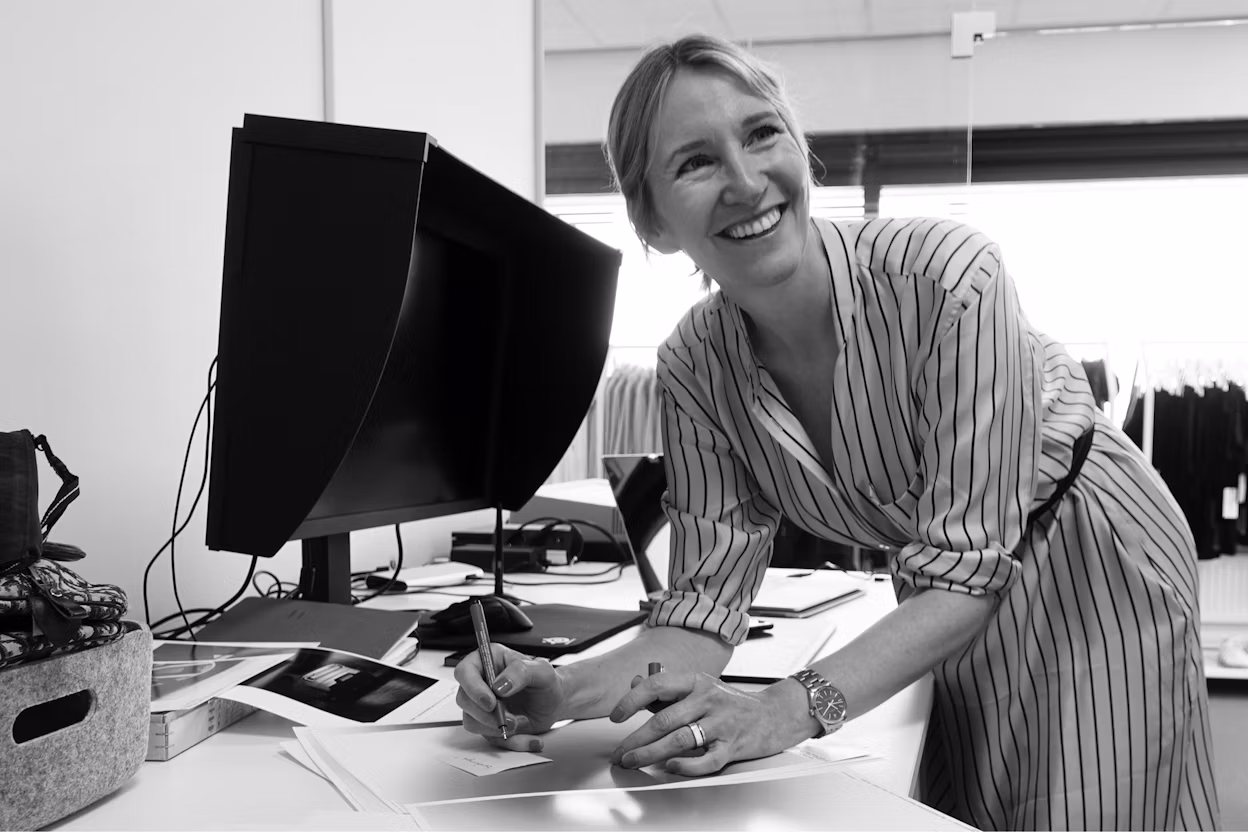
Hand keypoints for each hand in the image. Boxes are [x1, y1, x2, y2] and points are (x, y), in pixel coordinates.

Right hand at [453, 643, 565, 752]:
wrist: (555, 703)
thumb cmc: (546, 682)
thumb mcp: (541, 670)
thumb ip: (521, 672)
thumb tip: (499, 685)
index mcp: (488, 660)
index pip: (465, 671)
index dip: (473, 688)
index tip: (490, 702)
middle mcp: (481, 683)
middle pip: (464, 700)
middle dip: (486, 714)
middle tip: (508, 718)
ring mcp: (482, 706)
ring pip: (472, 722)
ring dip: (497, 728)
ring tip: (521, 723)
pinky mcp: (488, 725)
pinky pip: (490, 738)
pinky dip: (511, 742)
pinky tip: (529, 738)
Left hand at [607, 671, 813, 775]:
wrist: (774, 715)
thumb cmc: (732, 703)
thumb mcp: (700, 689)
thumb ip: (667, 691)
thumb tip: (634, 685)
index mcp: (697, 682)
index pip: (658, 685)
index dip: (633, 700)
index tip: (616, 715)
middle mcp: (709, 699)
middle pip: (665, 719)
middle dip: (636, 738)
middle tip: (620, 752)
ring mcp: (722, 723)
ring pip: (680, 739)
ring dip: (651, 753)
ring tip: (633, 761)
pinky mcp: (734, 746)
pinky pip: (707, 759)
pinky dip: (687, 765)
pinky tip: (670, 766)